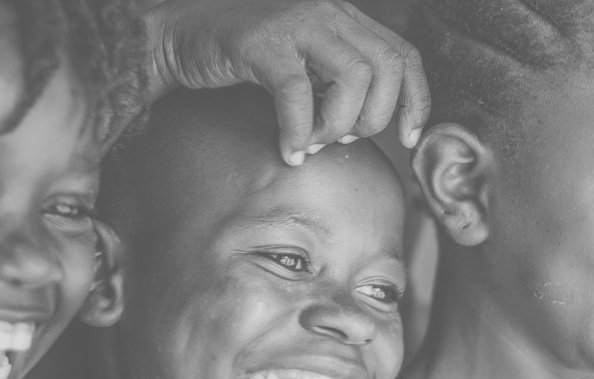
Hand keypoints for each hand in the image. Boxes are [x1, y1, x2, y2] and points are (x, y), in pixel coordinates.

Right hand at [145, 0, 430, 164]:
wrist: (178, 37)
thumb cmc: (241, 57)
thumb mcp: (303, 64)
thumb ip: (336, 82)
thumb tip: (368, 127)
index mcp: (344, 18)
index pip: (404, 55)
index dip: (415, 101)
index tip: (408, 138)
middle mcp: (328, 12)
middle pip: (387, 68)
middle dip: (374, 118)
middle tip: (343, 139)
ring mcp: (296, 22)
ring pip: (353, 78)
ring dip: (337, 124)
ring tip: (311, 142)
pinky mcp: (262, 41)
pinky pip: (299, 93)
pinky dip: (298, 131)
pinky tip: (288, 150)